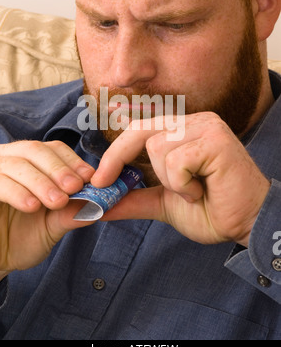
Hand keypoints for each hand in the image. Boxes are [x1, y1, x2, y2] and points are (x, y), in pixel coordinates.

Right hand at [0, 140, 94, 274]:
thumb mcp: (51, 227)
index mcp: (24, 161)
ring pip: (15, 163)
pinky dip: (17, 192)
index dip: (72, 160)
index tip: (89, 177)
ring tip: (58, 200)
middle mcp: (3, 159)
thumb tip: (100, 204)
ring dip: (41, 181)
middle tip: (75, 187)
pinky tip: (32, 206)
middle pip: (34, 149)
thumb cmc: (17, 239)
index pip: (51, 148)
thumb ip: (71, 213)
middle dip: (59, 168)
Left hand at [91, 113, 269, 246]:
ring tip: (192, 190)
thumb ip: (135, 198)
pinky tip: (202, 189)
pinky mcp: (216, 140)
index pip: (139, 129)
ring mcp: (206, 127)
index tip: (97, 177)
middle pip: (140, 130)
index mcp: (182, 131)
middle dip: (117, 158)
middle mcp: (194, 122)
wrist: (247, 224)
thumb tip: (101, 205)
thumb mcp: (164, 203)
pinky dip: (182, 184)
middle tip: (103, 183)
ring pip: (157, 147)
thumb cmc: (211, 210)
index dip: (115, 149)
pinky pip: (177, 160)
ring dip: (168, 180)